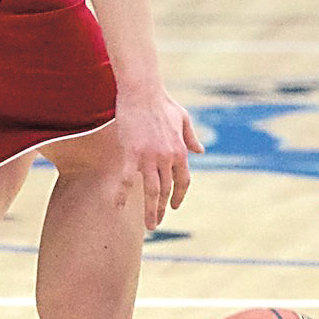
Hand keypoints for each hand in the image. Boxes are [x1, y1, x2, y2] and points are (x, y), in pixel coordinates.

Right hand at [115, 89, 201, 231]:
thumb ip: (191, 138)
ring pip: (151, 190)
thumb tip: (201, 151)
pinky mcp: (132, 153)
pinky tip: (117, 206)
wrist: (143, 92)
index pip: (183, 180)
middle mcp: (168, 157)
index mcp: (180, 150)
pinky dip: (122, 194)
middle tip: (157, 224)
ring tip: (149, 225)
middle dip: (162, 210)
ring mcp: (150, 157)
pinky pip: (127, 180)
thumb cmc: (163, 104)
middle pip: (167, 190)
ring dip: (150, 210)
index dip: (179, 196)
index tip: (175, 207)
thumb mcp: (184, 119)